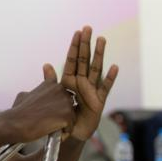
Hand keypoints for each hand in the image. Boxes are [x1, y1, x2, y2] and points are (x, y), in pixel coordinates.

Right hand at [4, 76, 76, 143]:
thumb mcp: (25, 94)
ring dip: (62, 124)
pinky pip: (70, 128)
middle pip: (69, 105)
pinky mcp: (67, 117)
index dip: (58, 100)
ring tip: (48, 126)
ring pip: (71, 118)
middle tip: (48, 120)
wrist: (16, 123)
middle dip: (61, 114)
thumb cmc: (18, 112)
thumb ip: (35, 92)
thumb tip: (32, 94)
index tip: (52, 105)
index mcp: (51, 85)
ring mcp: (65, 103)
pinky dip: (62, 133)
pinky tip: (51, 132)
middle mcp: (60, 91)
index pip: (62, 90)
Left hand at [60, 26, 118, 140]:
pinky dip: (110, 78)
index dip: (74, 46)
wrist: (70, 132)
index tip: (77, 31)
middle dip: (86, 44)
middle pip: (84, 60)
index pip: (73, 60)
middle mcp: (82, 82)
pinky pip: (105, 88)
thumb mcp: (55, 96)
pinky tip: (115, 67)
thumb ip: (51, 80)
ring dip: (99, 54)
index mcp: (70, 80)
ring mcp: (92, 90)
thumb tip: (46, 64)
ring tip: (102, 39)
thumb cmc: (64, 114)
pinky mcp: (99, 101)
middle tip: (88, 28)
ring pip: (95, 69)